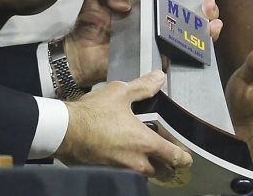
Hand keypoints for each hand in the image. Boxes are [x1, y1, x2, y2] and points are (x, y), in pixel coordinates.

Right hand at [54, 69, 191, 179]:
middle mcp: (135, 161)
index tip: (188, 160)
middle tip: (172, 165)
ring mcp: (120, 169)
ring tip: (152, 163)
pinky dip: (131, 170)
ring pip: (143, 175)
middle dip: (168, 169)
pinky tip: (126, 160)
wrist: (64, 131)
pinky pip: (125, 174)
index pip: (173, 156)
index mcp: (144, 142)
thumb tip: (160, 77)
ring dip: (150, 171)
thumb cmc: (93, 112)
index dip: (183, 158)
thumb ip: (143, 86)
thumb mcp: (120, 92)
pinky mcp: (106, 172)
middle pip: (160, 172)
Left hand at [66, 0, 224, 87]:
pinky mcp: (157, 59)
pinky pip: (181, 53)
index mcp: (143, 7)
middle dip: (204, 6)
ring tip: (212, 14)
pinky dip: (199, 45)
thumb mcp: (99, 0)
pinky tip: (210, 32)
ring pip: (190, 33)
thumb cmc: (89, 27)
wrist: (79, 56)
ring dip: (206, 23)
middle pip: (188, 14)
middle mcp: (155, 24)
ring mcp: (158, 42)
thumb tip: (128, 1)